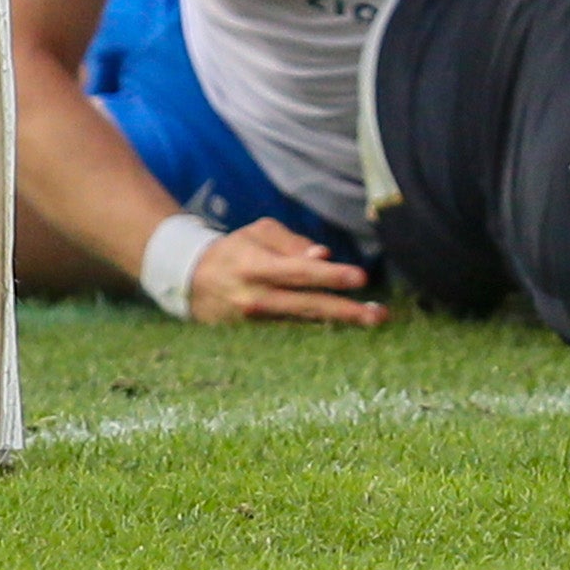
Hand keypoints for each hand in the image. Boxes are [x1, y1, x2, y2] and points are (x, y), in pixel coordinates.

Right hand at [188, 218, 385, 325]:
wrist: (191, 281)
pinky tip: (346, 325)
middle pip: (307, 306)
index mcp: (255, 267)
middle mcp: (256, 298)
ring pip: (304, 323)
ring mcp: (255, 322)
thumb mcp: (259, 233)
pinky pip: (295, 331)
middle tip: (379, 315)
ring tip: (373, 318)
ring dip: (340, 322)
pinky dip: (321, 328)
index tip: (362, 278)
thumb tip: (324, 255)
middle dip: (345, 311)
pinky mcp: (256, 336)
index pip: (299, 272)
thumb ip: (293, 244)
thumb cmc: (235, 249)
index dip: (331, 276)